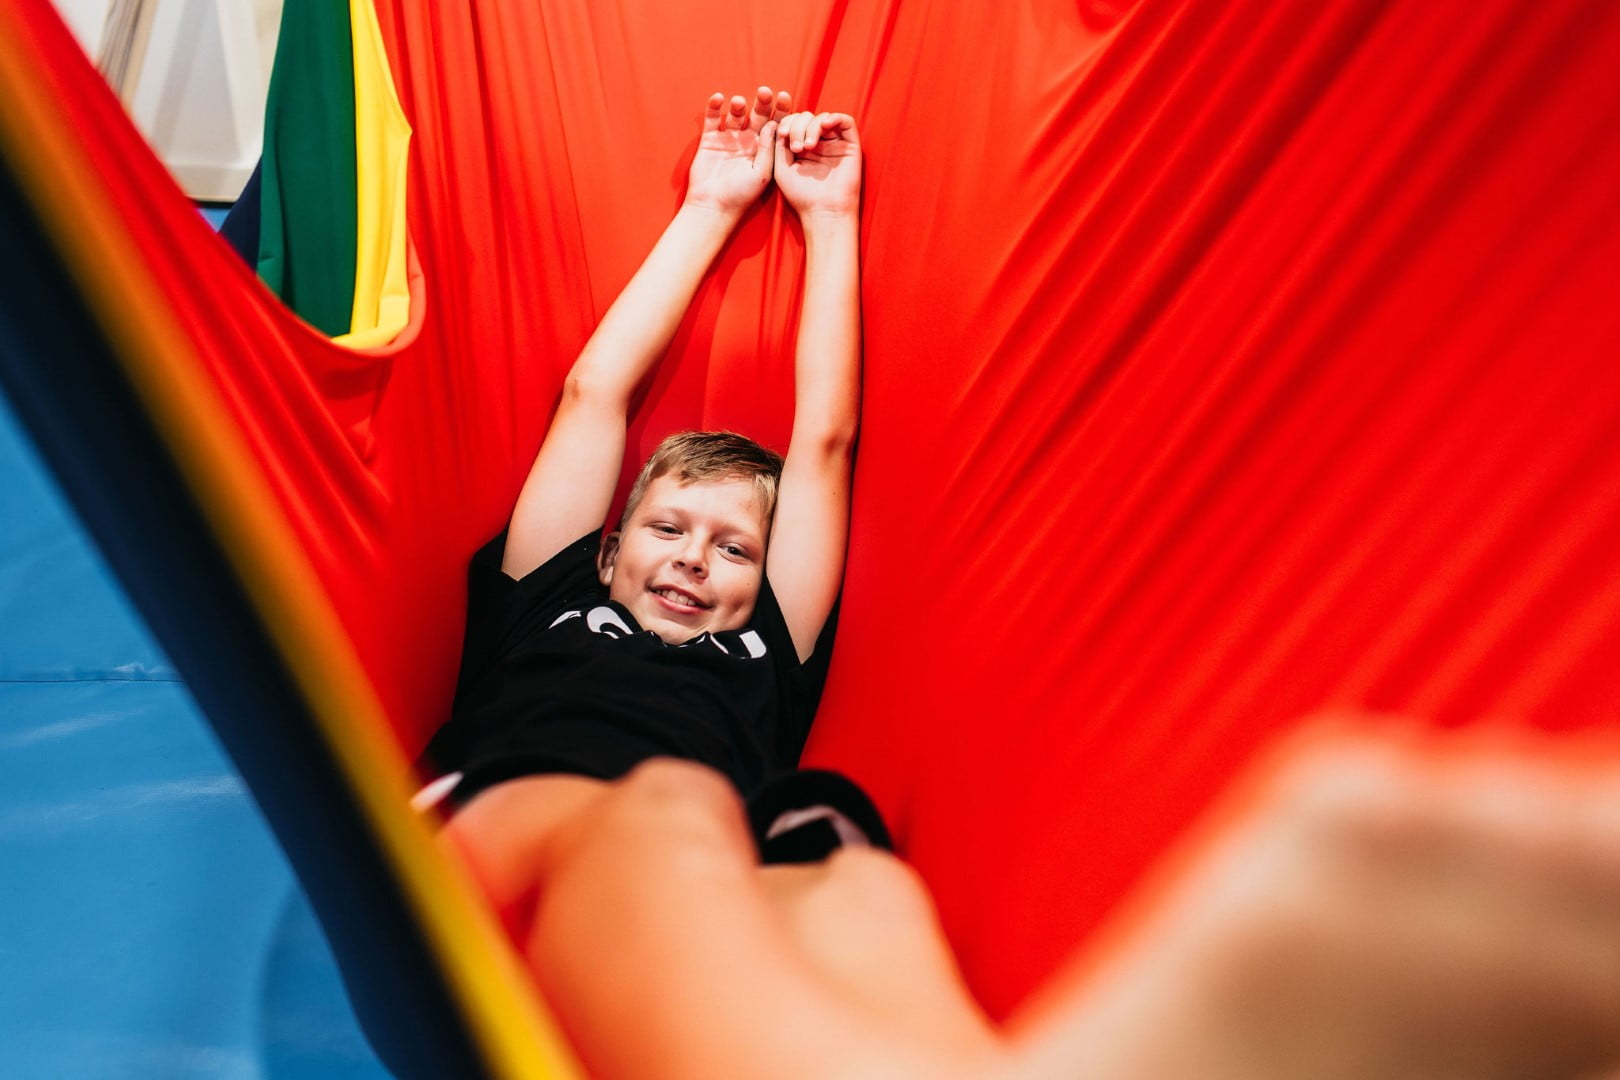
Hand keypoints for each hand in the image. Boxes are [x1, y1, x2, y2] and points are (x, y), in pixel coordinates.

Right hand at [684, 87, 791, 216]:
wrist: (713, 207)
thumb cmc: (741, 195)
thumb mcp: (761, 174)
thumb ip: (767, 149)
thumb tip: (772, 123)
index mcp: (763, 149)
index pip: (775, 124)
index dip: (780, 110)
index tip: (784, 96)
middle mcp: (747, 140)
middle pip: (756, 115)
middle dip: (761, 103)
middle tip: (764, 91)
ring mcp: (728, 138)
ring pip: (735, 115)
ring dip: (738, 106)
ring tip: (739, 103)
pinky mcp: (709, 139)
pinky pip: (712, 119)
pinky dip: (714, 107)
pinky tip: (718, 98)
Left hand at [774, 110, 861, 219]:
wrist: (823, 211)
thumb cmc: (802, 195)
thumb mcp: (782, 167)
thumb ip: (778, 145)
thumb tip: (777, 122)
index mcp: (802, 146)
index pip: (794, 121)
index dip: (787, 122)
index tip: (781, 134)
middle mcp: (819, 142)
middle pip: (807, 117)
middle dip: (797, 126)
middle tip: (796, 147)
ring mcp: (835, 143)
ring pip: (823, 118)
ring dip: (812, 127)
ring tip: (808, 147)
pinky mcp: (850, 145)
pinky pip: (846, 121)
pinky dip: (834, 118)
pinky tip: (824, 126)